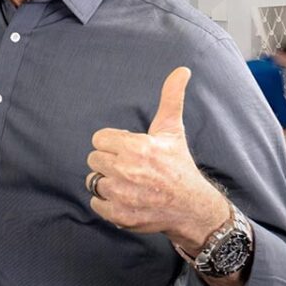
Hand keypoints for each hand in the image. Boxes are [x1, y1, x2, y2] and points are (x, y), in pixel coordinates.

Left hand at [86, 67, 229, 252]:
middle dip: (109, 162)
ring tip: (128, 184)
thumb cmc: (179, 166)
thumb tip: (182, 70)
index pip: (99, 139)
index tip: (128, 151)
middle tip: (130, 168)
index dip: (113, 144)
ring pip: (93, 181)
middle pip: (93, 160)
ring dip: (107, 182)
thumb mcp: (172, 130)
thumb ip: (171, 98)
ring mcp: (122, 195)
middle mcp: (127, 171)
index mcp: (136, 147)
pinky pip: (95, 203)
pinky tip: (125, 198)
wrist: (192, 208)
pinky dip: (106, 203)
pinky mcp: (119, 215)